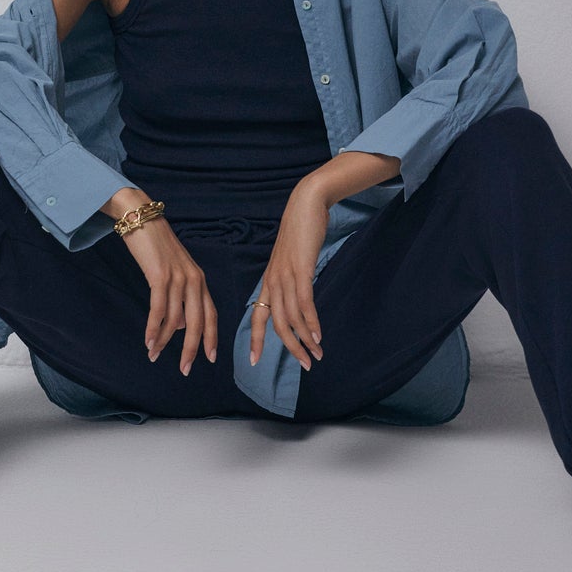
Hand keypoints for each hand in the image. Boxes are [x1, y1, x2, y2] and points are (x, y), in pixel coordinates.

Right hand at [118, 219, 217, 374]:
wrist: (140, 218)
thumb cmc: (154, 246)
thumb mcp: (173, 271)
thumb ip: (180, 296)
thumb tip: (180, 326)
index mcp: (199, 279)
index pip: (211, 314)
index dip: (211, 337)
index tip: (210, 358)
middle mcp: (194, 280)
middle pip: (198, 323)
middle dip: (191, 349)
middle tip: (184, 369)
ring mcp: (178, 278)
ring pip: (175, 320)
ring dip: (164, 341)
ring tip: (153, 355)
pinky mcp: (160, 276)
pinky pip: (159, 310)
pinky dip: (153, 328)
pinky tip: (148, 341)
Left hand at [249, 176, 327, 370]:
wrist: (304, 205)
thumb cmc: (299, 233)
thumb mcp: (291, 261)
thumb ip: (291, 280)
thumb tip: (297, 299)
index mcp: (268, 281)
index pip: (258, 316)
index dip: (256, 340)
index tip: (253, 362)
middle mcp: (273, 281)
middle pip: (276, 324)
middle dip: (290, 348)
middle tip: (306, 365)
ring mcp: (286, 275)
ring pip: (291, 317)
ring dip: (305, 339)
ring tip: (317, 354)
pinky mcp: (301, 269)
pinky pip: (304, 302)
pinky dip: (310, 321)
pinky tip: (318, 335)